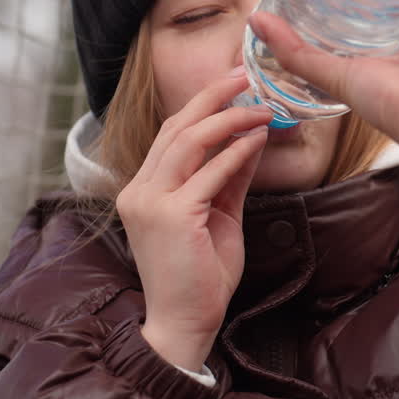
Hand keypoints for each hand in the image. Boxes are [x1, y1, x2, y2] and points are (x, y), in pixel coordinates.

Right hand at [117, 73, 273, 370]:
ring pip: (188, 141)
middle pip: (175, 126)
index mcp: (143, 188)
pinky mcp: (171, 215)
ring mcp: (150, 201)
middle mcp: (139, 189)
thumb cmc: (201, 275)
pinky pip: (209, 173)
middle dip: (213, 96)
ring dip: (228, 119)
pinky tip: (257, 140)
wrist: (185, 323)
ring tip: (260, 107)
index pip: (172, 133)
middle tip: (246, 75)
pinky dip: (236, 152)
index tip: (234, 84)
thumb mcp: (219, 215)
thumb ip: (229, 177)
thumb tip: (250, 139)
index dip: (203, 104)